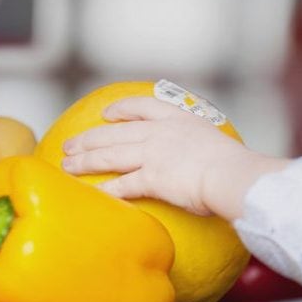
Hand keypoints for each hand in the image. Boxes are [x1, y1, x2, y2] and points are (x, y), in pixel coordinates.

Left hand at [61, 97, 283, 217]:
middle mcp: (161, 133)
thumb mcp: (216, 144)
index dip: (121, 109)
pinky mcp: (151, 177)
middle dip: (88, 137)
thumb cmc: (234, 165)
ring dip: (84, 160)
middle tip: (70, 143)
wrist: (234, 175)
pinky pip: (121, 185)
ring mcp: (153, 153)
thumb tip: (201, 162)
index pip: (143, 107)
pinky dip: (104, 190)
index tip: (107, 113)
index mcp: (179, 120)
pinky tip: (91, 195)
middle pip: (115, 132)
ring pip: (109, 155)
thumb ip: (201, 149)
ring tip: (67, 166)